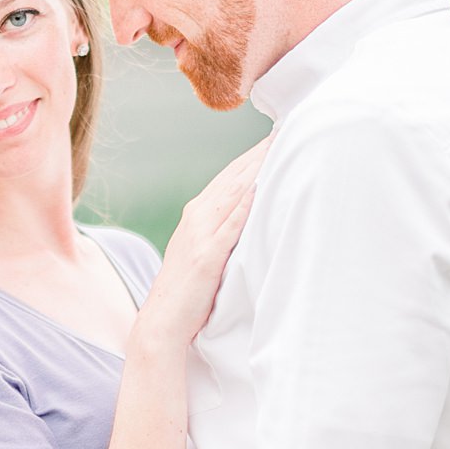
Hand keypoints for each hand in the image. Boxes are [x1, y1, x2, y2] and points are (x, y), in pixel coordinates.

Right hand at [138, 136, 268, 347]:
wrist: (162, 321)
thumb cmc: (188, 291)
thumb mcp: (205, 250)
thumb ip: (223, 229)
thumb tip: (252, 215)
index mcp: (197, 214)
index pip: (230, 176)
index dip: (253, 155)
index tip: (277, 136)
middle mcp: (197, 217)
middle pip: (234, 177)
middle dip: (259, 152)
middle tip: (287, 128)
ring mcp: (200, 235)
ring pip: (233, 193)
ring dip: (256, 168)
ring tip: (279, 147)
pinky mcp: (206, 256)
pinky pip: (229, 226)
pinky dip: (244, 205)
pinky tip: (259, 188)